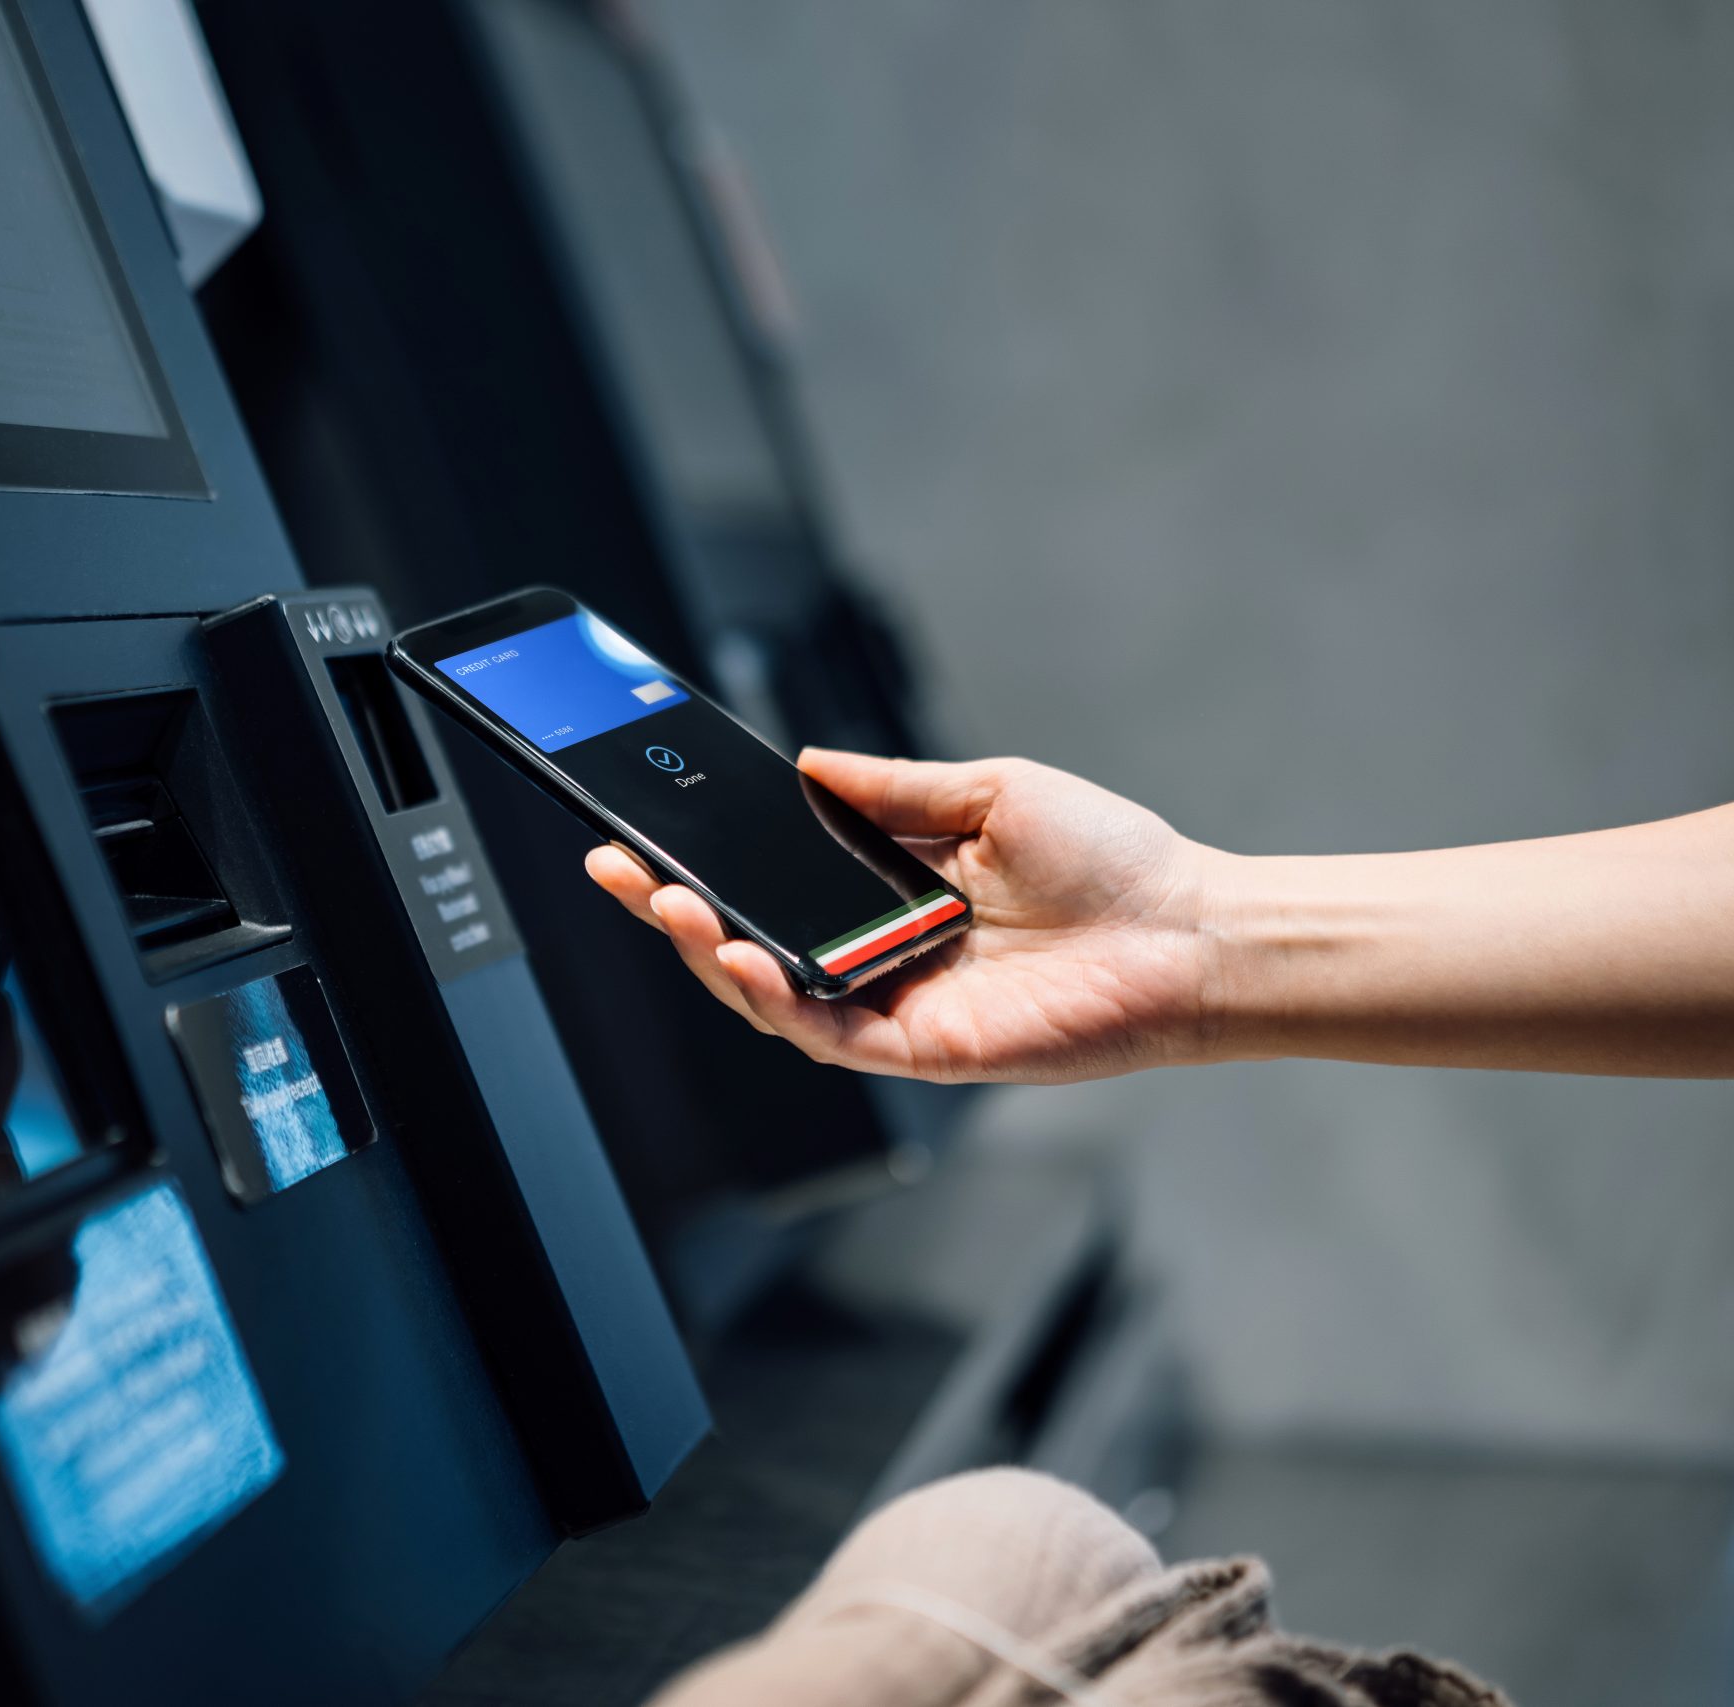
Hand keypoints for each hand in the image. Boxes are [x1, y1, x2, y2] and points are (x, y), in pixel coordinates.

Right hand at [586, 750, 1221, 1083]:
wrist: (1190, 930)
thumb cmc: (1111, 864)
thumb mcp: (990, 792)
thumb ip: (894, 789)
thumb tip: (812, 764)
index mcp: (890, 893)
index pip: (774, 881)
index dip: (706, 861)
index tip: (651, 828)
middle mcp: (880, 953)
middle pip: (750, 942)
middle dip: (672, 910)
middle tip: (622, 871)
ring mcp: (895, 1005)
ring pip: (771, 995)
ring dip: (710, 955)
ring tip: (670, 907)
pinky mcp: (922, 1049)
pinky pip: (827, 1033)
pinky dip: (778, 1000)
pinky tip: (745, 960)